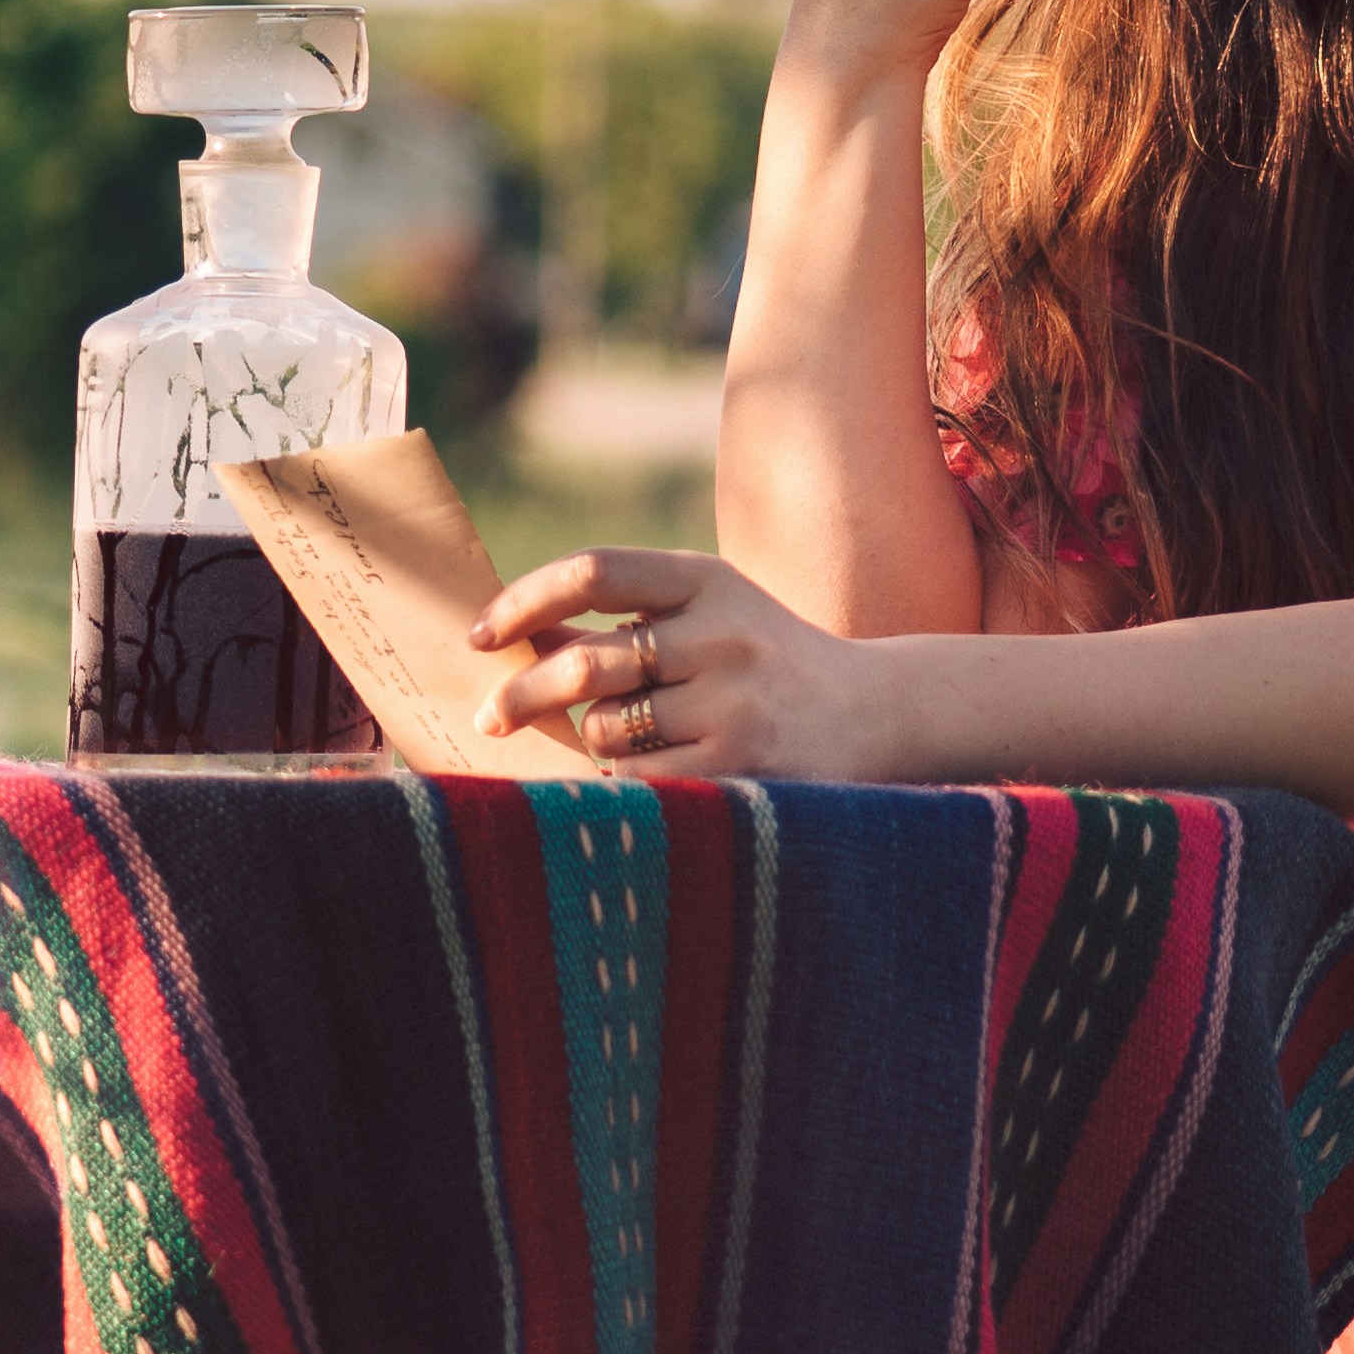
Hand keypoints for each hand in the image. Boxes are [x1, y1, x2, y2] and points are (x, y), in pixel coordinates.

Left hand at [475, 547, 901, 783]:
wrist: (876, 713)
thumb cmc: (765, 663)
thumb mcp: (711, 615)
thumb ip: (631, 618)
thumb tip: (516, 633)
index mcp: (706, 578)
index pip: (592, 572)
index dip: (522, 601)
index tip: (477, 635)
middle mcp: (721, 630)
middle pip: (584, 661)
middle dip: (521, 694)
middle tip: (488, 718)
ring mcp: (734, 697)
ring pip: (608, 727)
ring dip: (594, 740)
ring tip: (626, 742)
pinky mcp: (743, 759)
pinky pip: (640, 777)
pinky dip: (624, 781)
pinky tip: (649, 777)